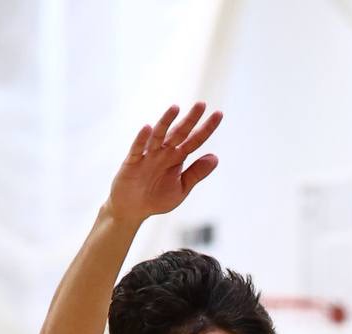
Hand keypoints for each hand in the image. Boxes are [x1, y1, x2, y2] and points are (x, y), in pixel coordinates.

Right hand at [107, 103, 223, 225]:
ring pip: (158, 135)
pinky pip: (137, 148)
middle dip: (190, 119)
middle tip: (201, 104)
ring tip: (175, 108)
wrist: (133, 210)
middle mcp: (164, 152)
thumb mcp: (181, 188)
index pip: (194, 140)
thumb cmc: (156, 198)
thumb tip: (215, 157)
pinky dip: (142, 139)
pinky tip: (148, 128)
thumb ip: (196, 173)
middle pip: (179, 133)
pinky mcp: (132, 162)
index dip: (206, 128)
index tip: (219, 113)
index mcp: (177, 158)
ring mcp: (148, 155)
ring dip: (166, 122)